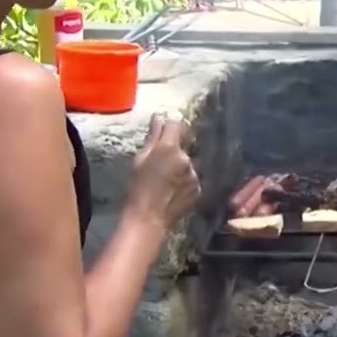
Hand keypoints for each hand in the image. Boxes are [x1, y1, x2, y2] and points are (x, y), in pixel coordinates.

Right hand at [126, 113, 199, 227]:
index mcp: (169, 148)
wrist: (148, 218)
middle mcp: (186, 158)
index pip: (176, 125)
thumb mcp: (140, 160)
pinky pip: (191, 179)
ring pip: (188, 164)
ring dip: (180, 169)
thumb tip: (159, 117)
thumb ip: (152, 137)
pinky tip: (173, 192)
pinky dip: (184, 182)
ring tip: (166, 183)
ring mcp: (194, 174)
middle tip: (160, 167)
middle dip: (173, 152)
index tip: (164, 133)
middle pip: (182, 147)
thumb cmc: (137, 188)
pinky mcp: (199, 188)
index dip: (170, 127)